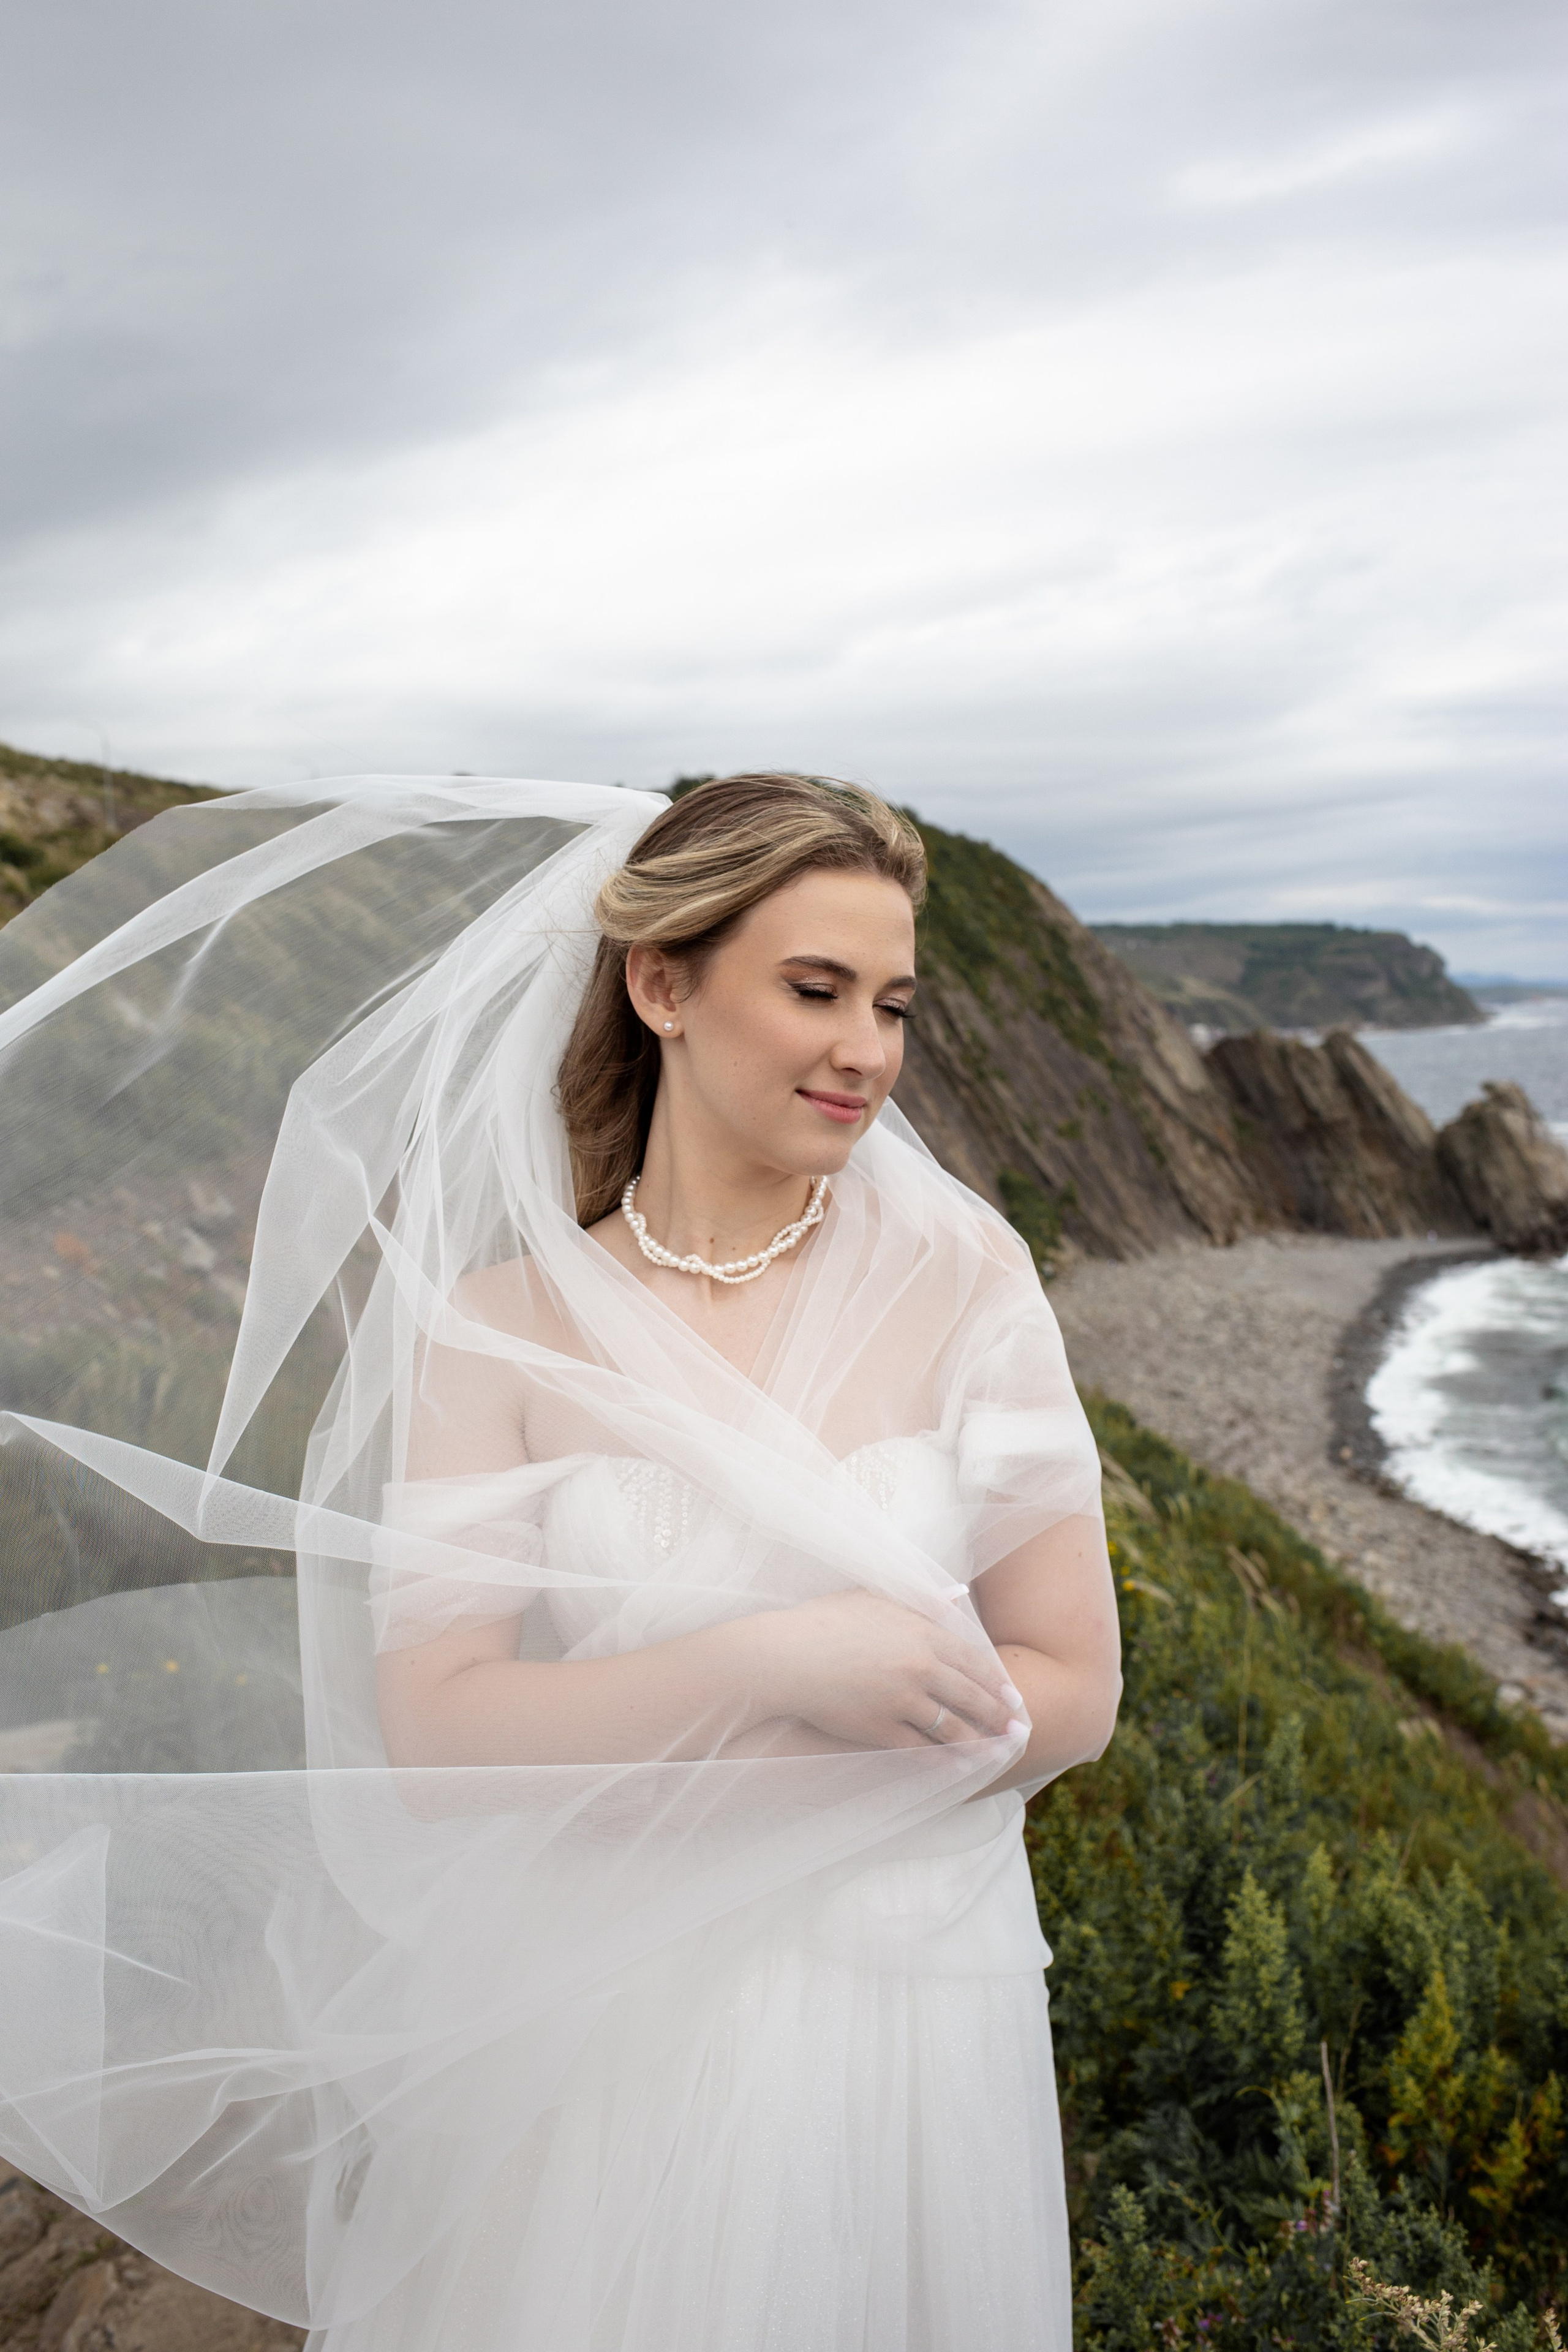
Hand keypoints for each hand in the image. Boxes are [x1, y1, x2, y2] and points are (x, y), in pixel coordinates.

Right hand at [744, 1588, 1025, 1750]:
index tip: (1012, 1697)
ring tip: (995, 1753)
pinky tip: (957, 1768)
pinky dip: (943, 1761)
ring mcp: (902, 1700)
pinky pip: (922, 1750)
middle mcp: (920, 1666)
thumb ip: (920, 1597)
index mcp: (922, 1631)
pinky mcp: (881, 1729)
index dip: (995, 1682)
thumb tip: (957, 1593)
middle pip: (971, 1695)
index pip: (973, 1660)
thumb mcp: (874, 1597)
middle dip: (998, 1716)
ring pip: (953, 1727)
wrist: (785, 1656)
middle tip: (1016, 1729)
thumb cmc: (824, 1621)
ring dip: (979, 1743)